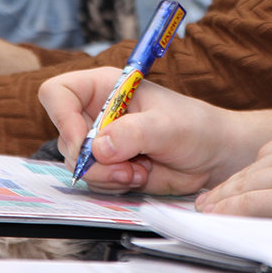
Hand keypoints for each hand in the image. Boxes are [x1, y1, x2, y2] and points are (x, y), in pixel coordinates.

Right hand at [39, 68, 271, 195]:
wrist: (213, 155)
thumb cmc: (195, 126)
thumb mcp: (167, 126)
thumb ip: (134, 133)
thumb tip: (99, 147)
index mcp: (104, 88)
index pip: (58, 93)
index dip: (62, 117)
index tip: (85, 142)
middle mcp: (96, 113)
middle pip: (65, 138)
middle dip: (93, 160)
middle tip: (126, 166)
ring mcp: (101, 143)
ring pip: (78, 165)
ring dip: (107, 175)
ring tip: (140, 170)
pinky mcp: (108, 167)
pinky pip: (94, 182)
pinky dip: (114, 184)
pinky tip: (140, 176)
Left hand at [194, 125, 271, 218]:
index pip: (269, 152)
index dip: (250, 172)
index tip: (238, 183)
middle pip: (252, 167)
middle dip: (230, 185)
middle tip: (210, 198)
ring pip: (246, 183)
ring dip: (224, 198)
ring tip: (207, 209)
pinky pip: (251, 202)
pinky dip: (230, 209)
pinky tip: (217, 216)